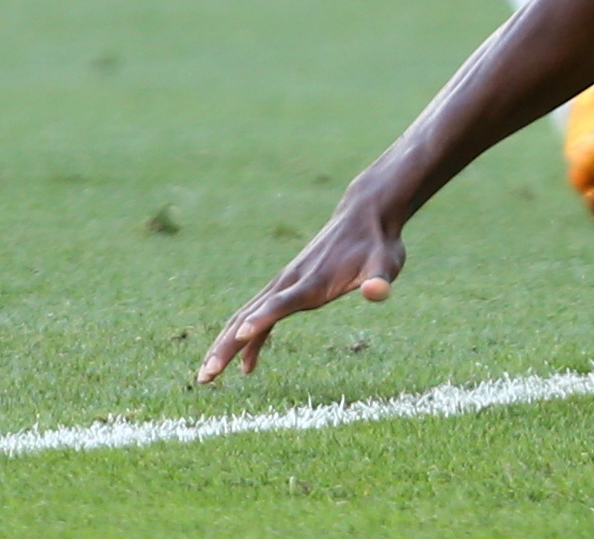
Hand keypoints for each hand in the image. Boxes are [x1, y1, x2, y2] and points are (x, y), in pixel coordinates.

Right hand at [196, 196, 406, 381]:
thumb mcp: (388, 262)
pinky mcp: (287, 285)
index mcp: (313, 280)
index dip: (263, 318)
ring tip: (206, 377)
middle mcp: (291, 281)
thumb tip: (378, 292)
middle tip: (206, 377)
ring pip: (244, 316)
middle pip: (249, 315)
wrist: (365, 215)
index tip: (241, 335)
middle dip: (226, 346)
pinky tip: (246, 367)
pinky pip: (258, 315)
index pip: (283, 302)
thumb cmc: (378, 244)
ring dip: (224, 345)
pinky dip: (246, 339)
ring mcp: (285, 282)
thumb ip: (381, 279)